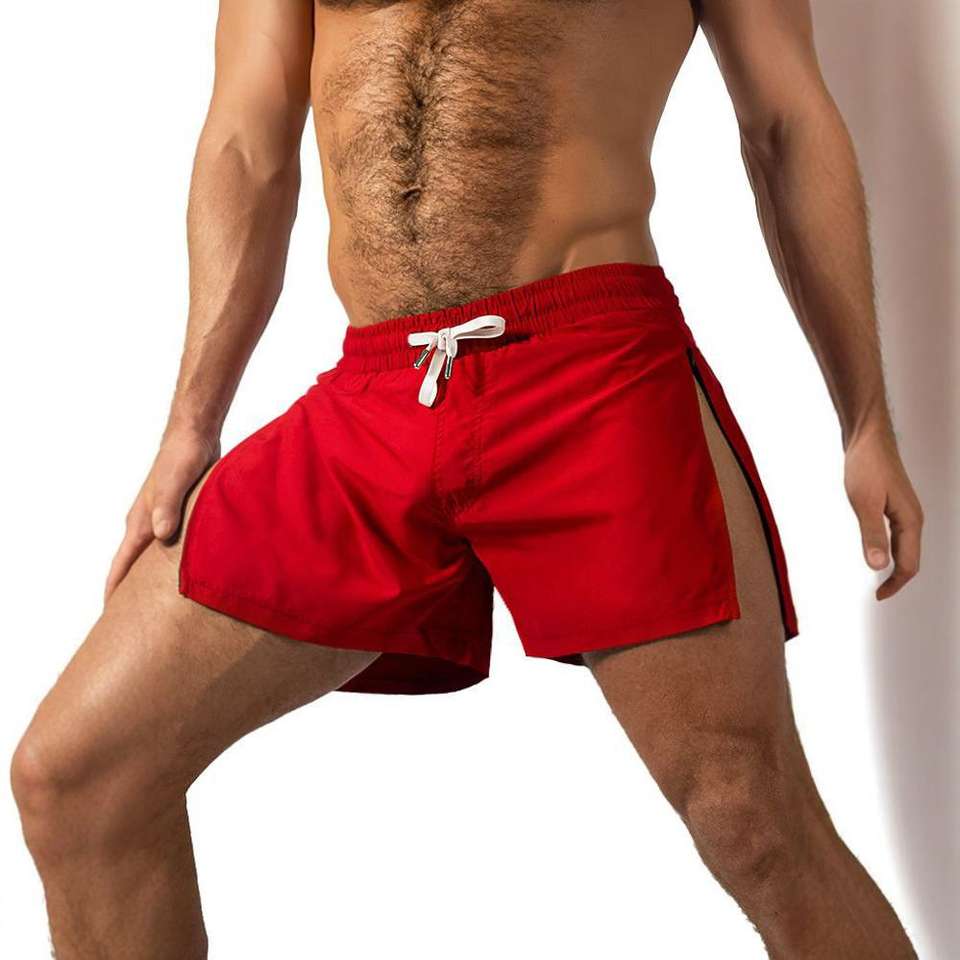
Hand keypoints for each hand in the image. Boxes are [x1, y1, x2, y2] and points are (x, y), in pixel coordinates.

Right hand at [104, 428, 219, 603]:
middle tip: (135, 623)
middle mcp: (147, 523)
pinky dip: (172, 563)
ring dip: (152, 580)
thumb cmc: (183, 456)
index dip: (116, 592)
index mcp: (141, 521)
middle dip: (131, 594)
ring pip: (153, 557)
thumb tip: (160, 534)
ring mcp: (162, 518)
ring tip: (160, 607)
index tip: (111, 620)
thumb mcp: (177, 482)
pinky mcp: (179, 513)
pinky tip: (184, 573)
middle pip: (133, 566)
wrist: (193, 434)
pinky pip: (171, 546)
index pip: (122, 565)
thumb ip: (168, 507)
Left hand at [844, 422, 922, 599]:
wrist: (867, 437)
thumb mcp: (864, 503)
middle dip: (897, 579)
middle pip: (910, 558)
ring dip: (894, 564)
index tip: (878, 596)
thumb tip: (878, 566)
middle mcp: (912, 517)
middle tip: (878, 594)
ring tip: (878, 579)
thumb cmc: (866, 465)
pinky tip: (877, 549)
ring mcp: (905, 510)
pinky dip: (889, 549)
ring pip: (905, 546)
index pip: (909, 564)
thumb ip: (871, 534)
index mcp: (910, 521)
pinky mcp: (894, 503)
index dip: (895, 584)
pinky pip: (898, 534)